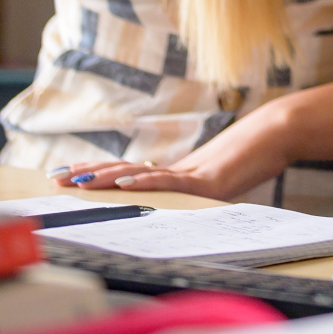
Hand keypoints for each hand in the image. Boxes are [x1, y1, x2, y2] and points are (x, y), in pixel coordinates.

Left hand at [54, 99, 294, 199]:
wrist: (277, 134)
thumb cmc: (252, 156)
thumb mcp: (221, 181)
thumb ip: (200, 190)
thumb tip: (184, 199)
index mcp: (175, 173)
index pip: (128, 172)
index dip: (98, 172)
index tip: (69, 174)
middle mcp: (175, 169)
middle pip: (122, 169)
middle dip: (87, 173)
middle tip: (55, 176)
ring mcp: (189, 173)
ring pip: (138, 173)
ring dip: (104, 176)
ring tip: (76, 179)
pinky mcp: (206, 180)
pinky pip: (170, 181)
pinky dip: (145, 181)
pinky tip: (124, 182)